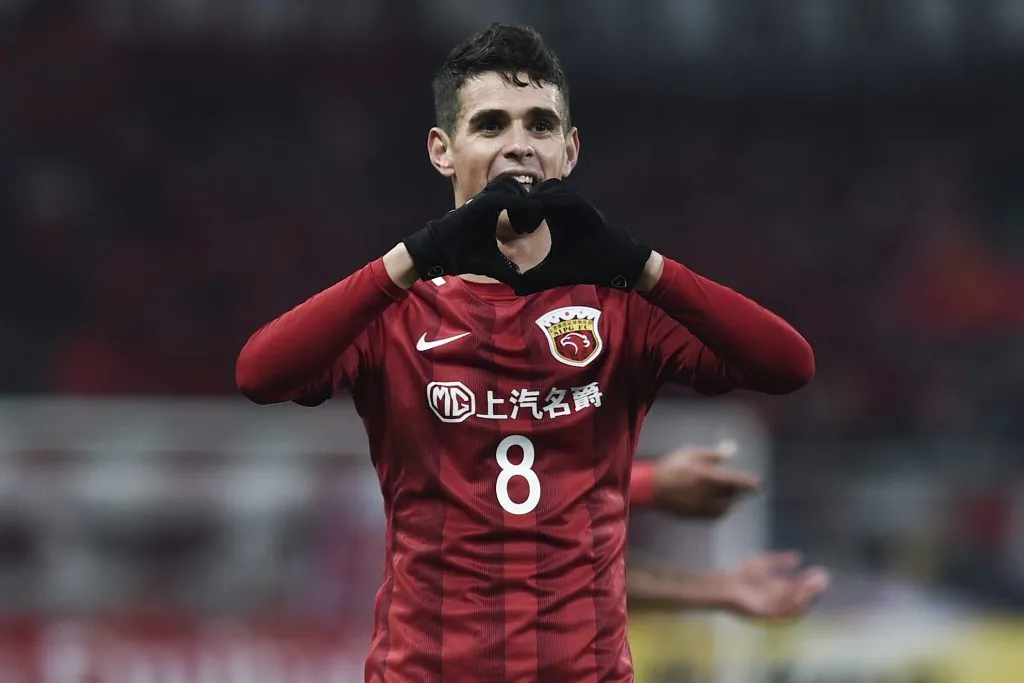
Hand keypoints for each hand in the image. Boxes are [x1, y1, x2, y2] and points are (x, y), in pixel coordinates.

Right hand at [402, 177, 543, 282]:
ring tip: (522, 227)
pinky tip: (516, 226)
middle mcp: (488, 200)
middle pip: (517, 186)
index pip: (518, 196)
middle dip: (529, 205)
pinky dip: (513, 205)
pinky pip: (499, 196)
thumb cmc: (463, 255)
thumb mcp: (493, 263)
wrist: (440, 255)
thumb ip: (508, 268)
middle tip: (529, 228)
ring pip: (509, 185)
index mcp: (493, 208)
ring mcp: (481, 200)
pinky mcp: (476, 205)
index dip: (530, 210)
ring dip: (522, 202)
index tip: (529, 230)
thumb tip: (520, 279)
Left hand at [515, 179, 651, 293]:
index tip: (511, 233)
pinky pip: (565, 195)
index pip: (528, 201)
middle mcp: (561, 205)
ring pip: (548, 187)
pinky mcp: (583, 205)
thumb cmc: (584, 266)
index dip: (516, 211)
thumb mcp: (552, 273)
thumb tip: (515, 289)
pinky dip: (550, 202)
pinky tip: (539, 222)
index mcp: (552, 216)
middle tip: (516, 228)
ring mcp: (573, 203)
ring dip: (534, 201)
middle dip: (522, 204)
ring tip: (527, 227)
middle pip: (534, 190)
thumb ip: (534, 278)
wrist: (612, 264)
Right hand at [652, 442, 759, 518]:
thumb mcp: (692, 454)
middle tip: (744, 487)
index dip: (749, 483)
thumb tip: (732, 447)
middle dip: (740, 491)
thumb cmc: (673, 466)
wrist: (652, 487)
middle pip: (732, 495)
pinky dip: (721, 509)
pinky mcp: (696, 515)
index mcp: (707, 477)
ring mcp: (701, 506)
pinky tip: (719, 504)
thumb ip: (714, 454)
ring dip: (732, 502)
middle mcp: (707, 494)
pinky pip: (715, 515)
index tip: (759, 485)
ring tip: (732, 495)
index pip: (735, 481)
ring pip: (725, 507)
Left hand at [723, 551, 829, 619]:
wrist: (724, 585)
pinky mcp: (765, 613)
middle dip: (812, 589)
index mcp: (782, 593)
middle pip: (801, 599)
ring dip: (805, 594)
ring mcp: (773, 609)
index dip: (812, 583)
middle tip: (823, 578)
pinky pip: (781, 609)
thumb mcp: (765, 564)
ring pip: (794, 605)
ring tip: (812, 584)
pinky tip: (795, 588)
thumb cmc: (743, 576)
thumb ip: (780, 561)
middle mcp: (780, 603)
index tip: (822, 573)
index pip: (801, 590)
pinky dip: (788, 600)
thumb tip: (797, 556)